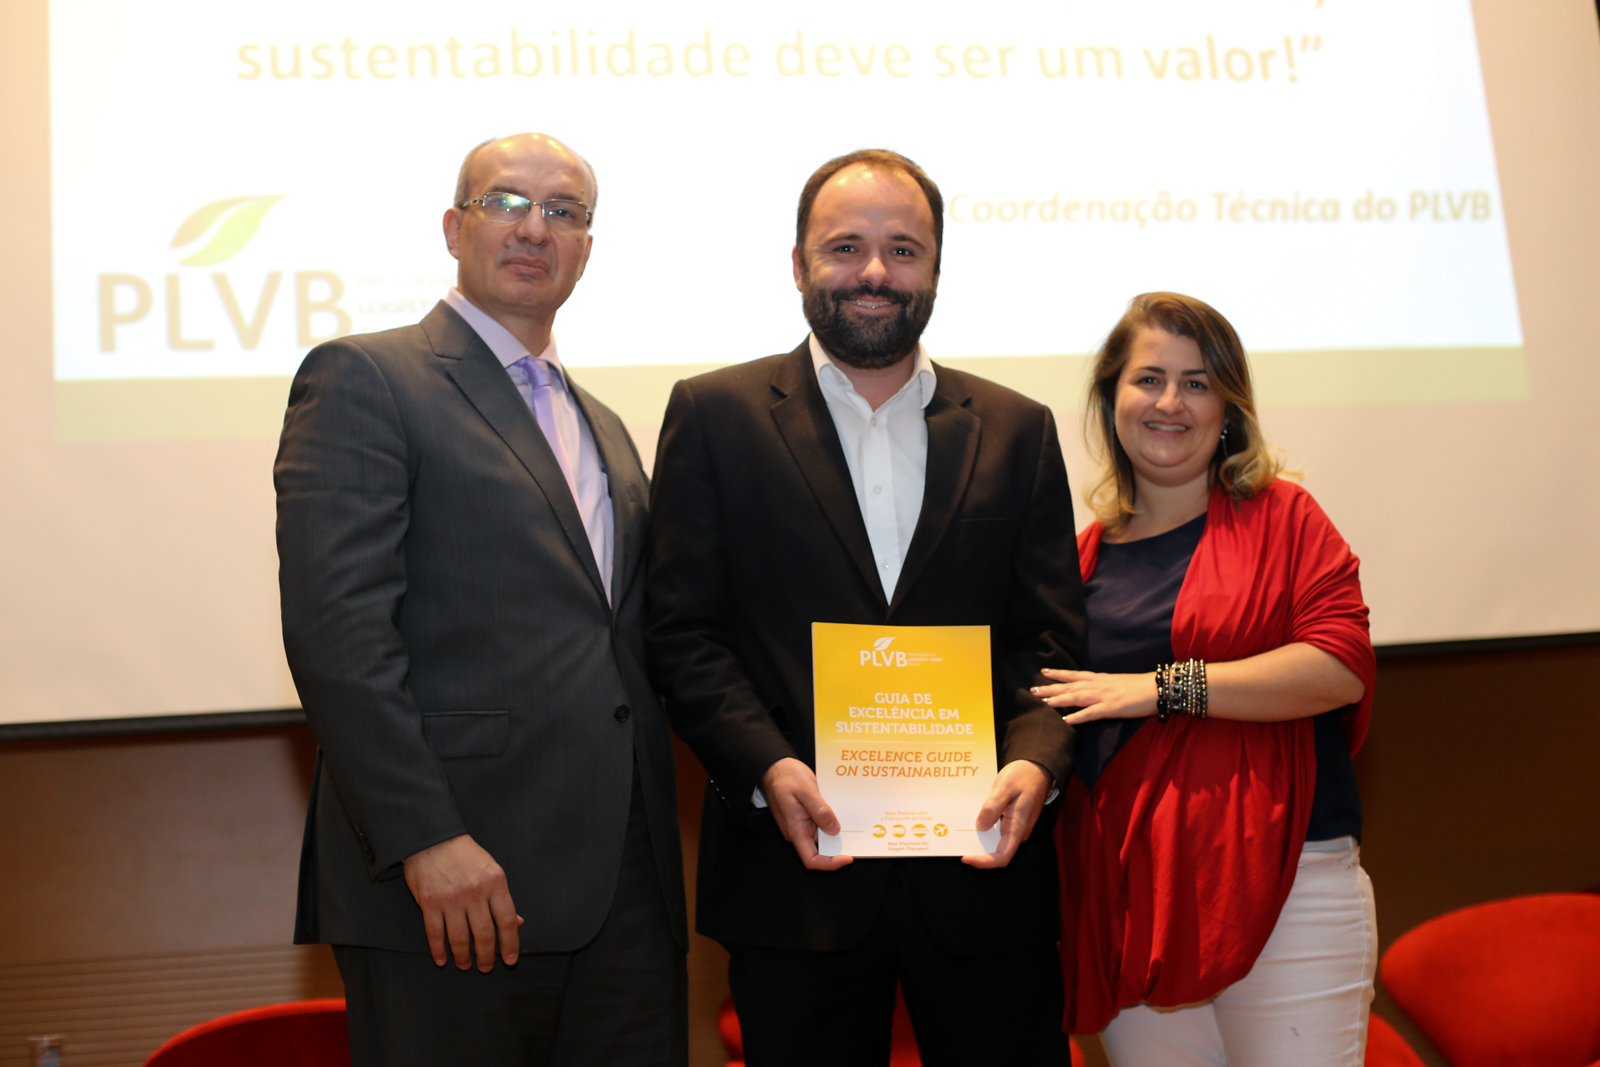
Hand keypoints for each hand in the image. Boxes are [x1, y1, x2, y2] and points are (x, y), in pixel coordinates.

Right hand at [403, 834, 523, 970]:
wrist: (433, 839)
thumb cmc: (466, 854)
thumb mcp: (492, 870)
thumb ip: (502, 898)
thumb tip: (518, 923)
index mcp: (495, 883)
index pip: (507, 920)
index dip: (510, 943)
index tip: (510, 960)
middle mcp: (475, 892)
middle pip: (484, 934)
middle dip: (486, 956)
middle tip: (486, 968)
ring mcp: (451, 899)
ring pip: (459, 938)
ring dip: (463, 957)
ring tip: (465, 965)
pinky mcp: (429, 903)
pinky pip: (435, 934)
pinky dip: (439, 950)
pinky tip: (442, 959)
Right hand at [761, 757, 852, 871]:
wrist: (774, 767)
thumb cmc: (786, 777)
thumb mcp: (806, 791)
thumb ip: (820, 810)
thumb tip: (834, 829)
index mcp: (795, 830)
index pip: (811, 859)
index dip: (830, 864)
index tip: (847, 858)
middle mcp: (798, 832)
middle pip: (819, 850)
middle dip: (837, 847)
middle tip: (856, 836)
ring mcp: (801, 825)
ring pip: (821, 837)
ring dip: (835, 832)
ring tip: (851, 822)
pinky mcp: (804, 817)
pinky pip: (819, 825)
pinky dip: (830, 821)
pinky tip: (840, 812)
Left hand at [962, 760, 1051, 869]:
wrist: (1037, 768)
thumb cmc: (1023, 775)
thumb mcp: (1005, 786)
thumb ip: (993, 806)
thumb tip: (981, 826)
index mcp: (1018, 826)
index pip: (1003, 856)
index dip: (984, 862)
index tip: (966, 858)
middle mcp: (1018, 831)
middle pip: (998, 851)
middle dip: (978, 850)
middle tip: (958, 840)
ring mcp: (1016, 827)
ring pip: (997, 841)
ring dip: (980, 838)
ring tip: (962, 829)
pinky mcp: (1013, 821)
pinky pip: (997, 830)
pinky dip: (985, 827)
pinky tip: (974, 819)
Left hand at [1033, 668, 1157, 724]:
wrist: (1158, 688)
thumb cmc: (1140, 687)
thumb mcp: (1118, 683)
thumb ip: (1104, 687)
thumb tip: (1094, 691)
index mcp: (1101, 679)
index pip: (1075, 675)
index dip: (1059, 674)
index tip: (1044, 671)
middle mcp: (1099, 685)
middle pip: (1070, 686)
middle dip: (1051, 687)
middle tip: (1033, 689)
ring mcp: (1104, 696)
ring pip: (1077, 697)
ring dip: (1059, 700)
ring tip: (1043, 702)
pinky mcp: (1112, 708)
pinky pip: (1091, 713)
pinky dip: (1078, 716)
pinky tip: (1066, 720)